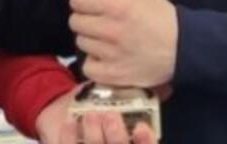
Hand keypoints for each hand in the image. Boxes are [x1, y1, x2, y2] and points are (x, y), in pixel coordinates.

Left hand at [37, 88, 157, 143]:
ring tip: (91, 115)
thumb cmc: (98, 108)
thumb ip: (138, 97)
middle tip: (111, 116)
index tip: (142, 127)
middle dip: (116, 137)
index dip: (145, 143)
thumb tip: (166, 88)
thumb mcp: (116, 101)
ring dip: (94, 136)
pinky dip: (69, 137)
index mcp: (128, 141)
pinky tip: (70, 121)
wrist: (61, 113)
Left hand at [69, 0, 177, 88]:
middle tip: (97, 21)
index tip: (88, 3)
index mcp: (117, 4)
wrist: (182, 48)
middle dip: (85, 19)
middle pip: (75, 22)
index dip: (82, 0)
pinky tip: (104, 57)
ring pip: (81, 43)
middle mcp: (110, 29)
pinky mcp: (114, 74)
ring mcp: (110, 54)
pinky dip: (94, 62)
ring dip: (91, 40)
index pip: (77, 0)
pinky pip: (87, 66)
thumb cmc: (162, 16)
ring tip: (105, 39)